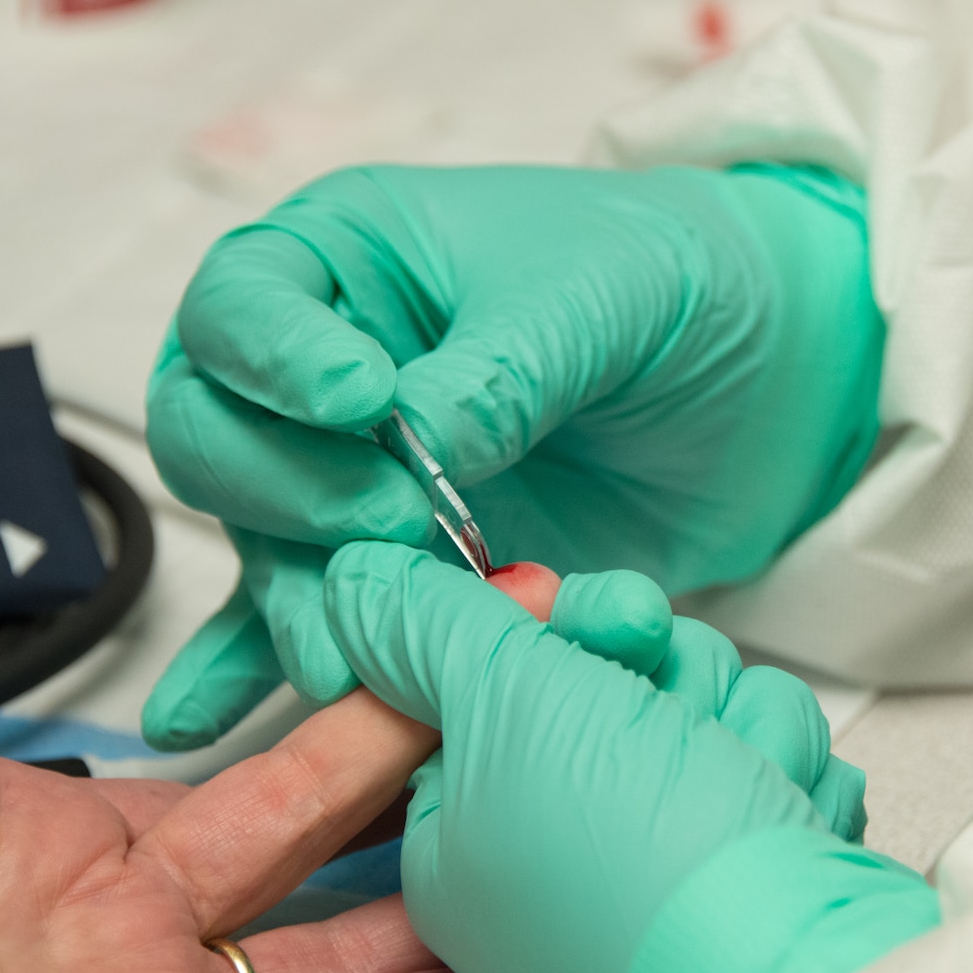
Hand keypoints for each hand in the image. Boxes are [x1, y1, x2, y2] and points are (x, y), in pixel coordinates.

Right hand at [142, 162, 882, 745]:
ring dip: (296, 599)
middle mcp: (321, 365)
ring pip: (261, 539)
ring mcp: (350, 470)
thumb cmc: (678, 281)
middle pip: (215, 431)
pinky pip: (306, 612)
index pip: (243, 302)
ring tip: (349, 659)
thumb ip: (504, 365)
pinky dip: (259, 664)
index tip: (365, 402)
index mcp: (349, 254)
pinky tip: (207, 718)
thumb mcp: (601, 292)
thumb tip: (414, 442)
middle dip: (286, 489)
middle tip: (392, 526)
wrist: (765, 373)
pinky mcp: (397, 565)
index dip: (278, 360)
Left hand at [321, 542, 935, 972]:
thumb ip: (428, 629)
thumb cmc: (652, 874)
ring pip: (702, 710)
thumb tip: (357, 585)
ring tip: (745, 783)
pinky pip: (767, 768)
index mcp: (461, 833)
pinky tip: (783, 819)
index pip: (498, 670)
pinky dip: (786, 779)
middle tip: (674, 715)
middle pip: (611, 680)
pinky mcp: (747, 884)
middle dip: (668, 679)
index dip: (564, 631)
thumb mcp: (510, 707)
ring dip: (739, 724)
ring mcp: (658, 877)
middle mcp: (553, 863)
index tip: (609, 629)